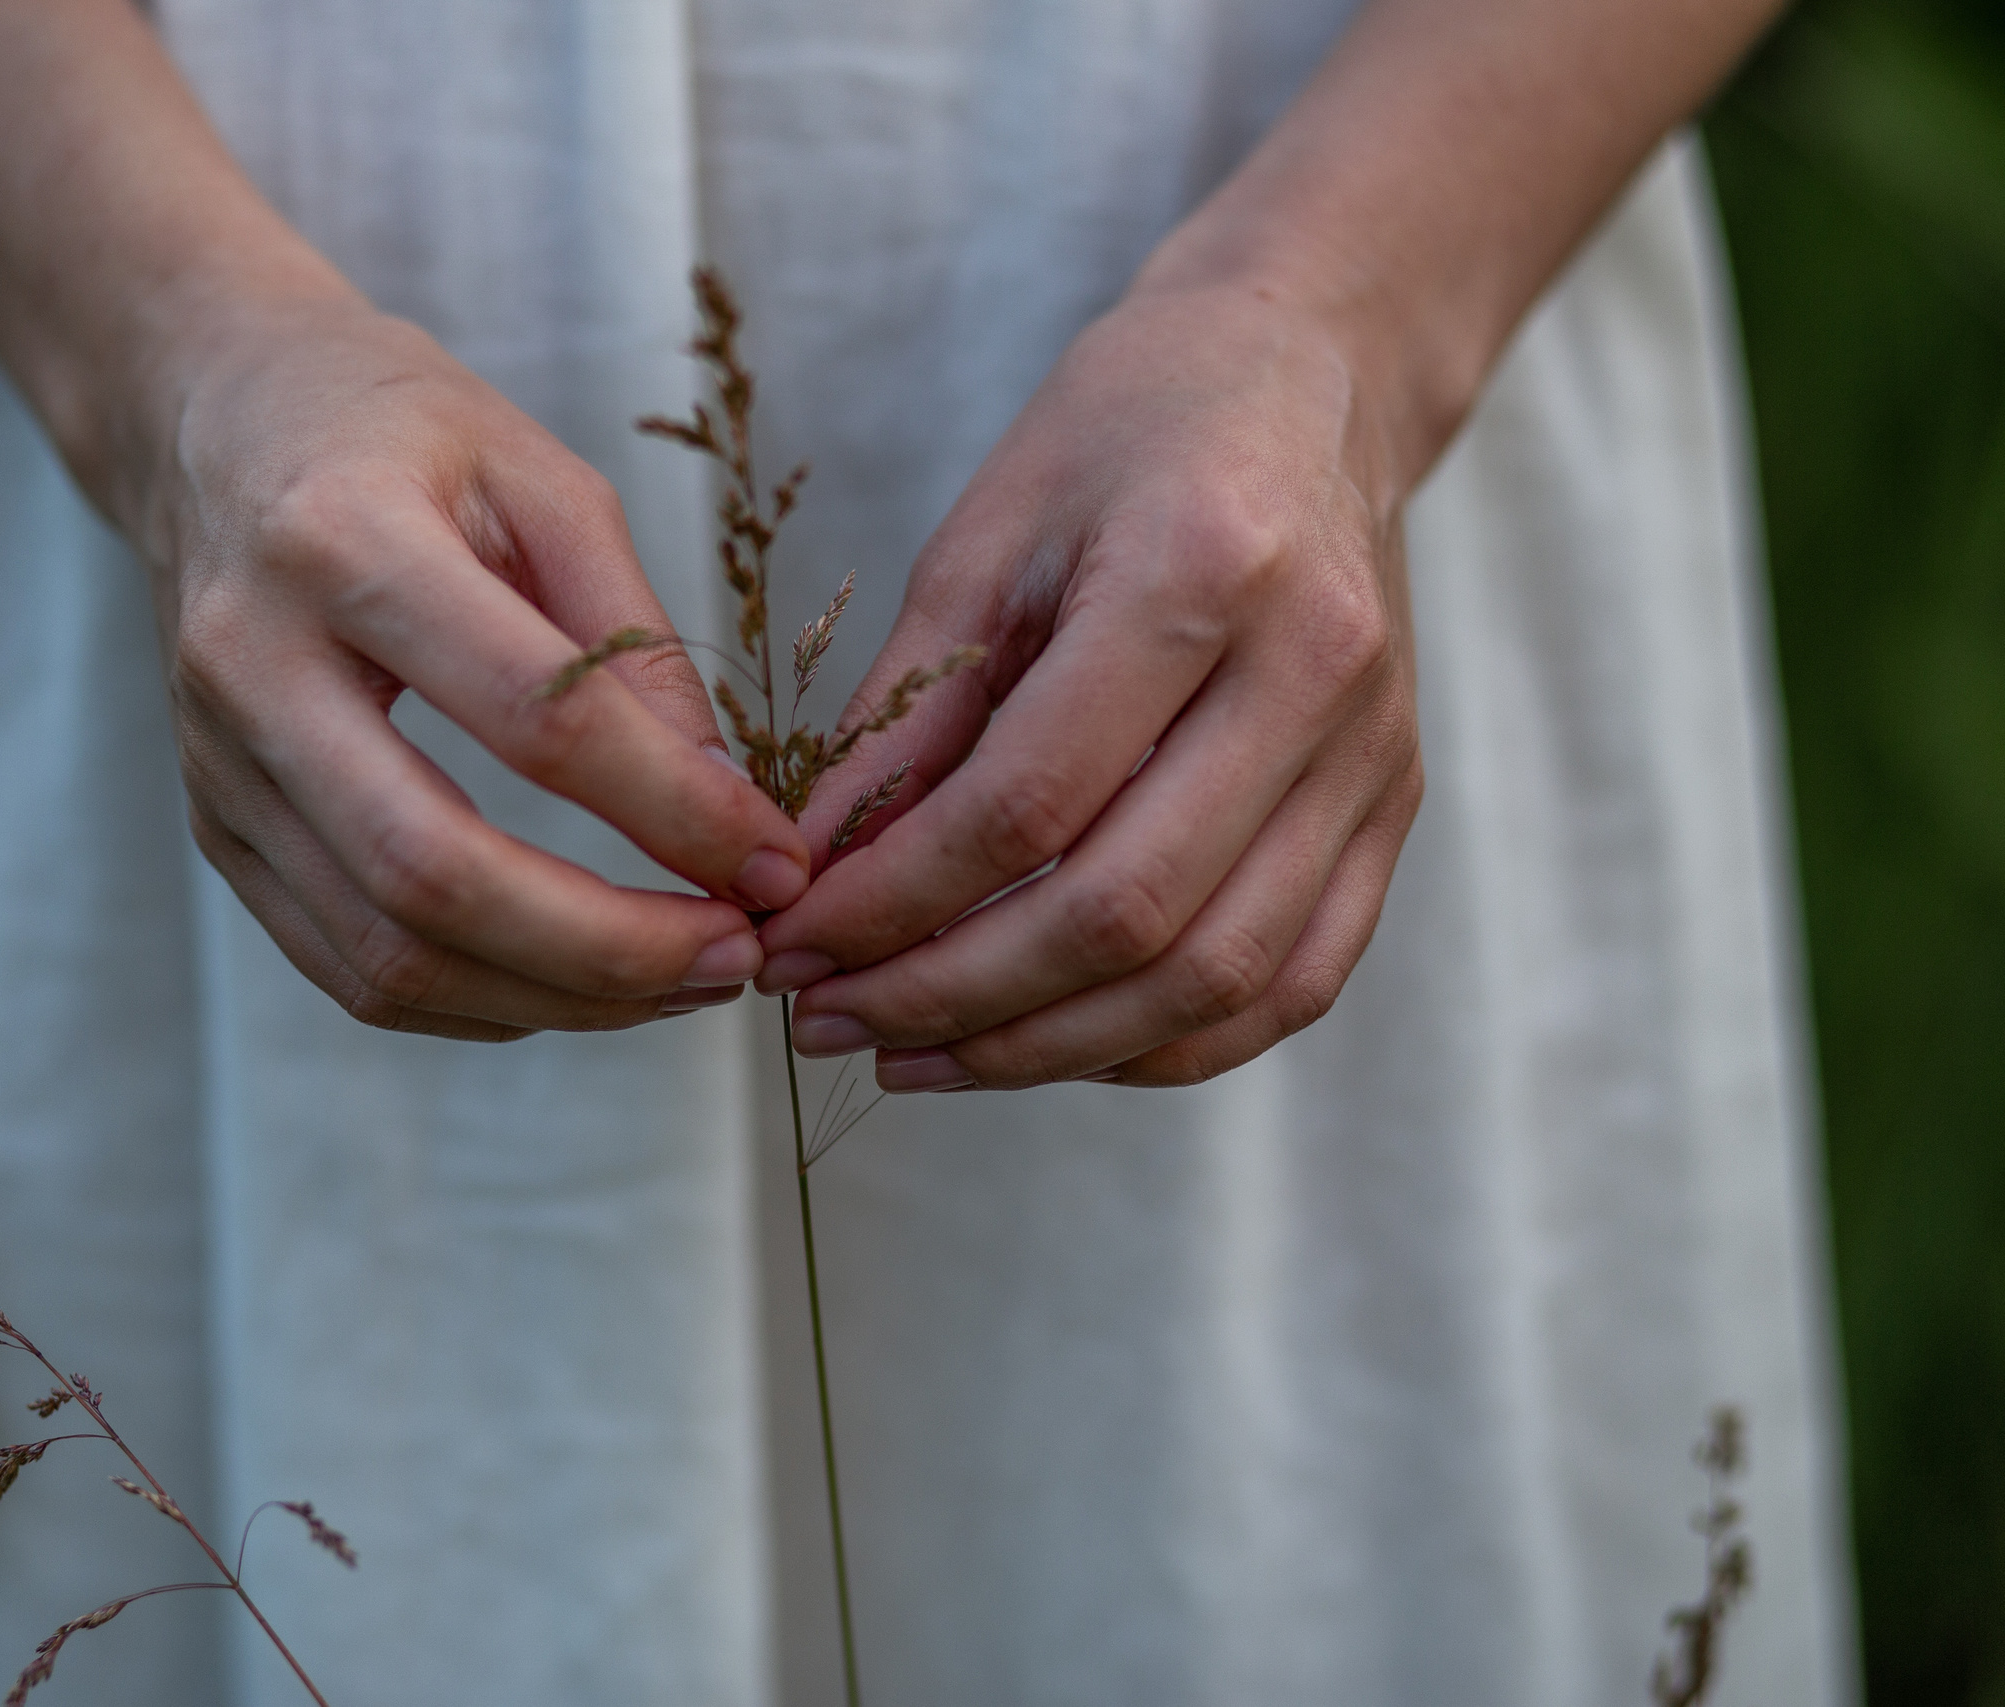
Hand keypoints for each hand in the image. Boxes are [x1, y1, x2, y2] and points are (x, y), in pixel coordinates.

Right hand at [138, 290, 810, 1039]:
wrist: (212, 420)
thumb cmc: (395, 430)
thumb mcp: (539, 477)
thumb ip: (631, 639)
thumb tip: (724, 805)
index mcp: (342, 541)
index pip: (533, 718)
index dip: (673, 812)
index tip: (779, 863)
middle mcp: (252, 666)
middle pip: (434, 873)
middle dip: (610, 949)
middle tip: (738, 957)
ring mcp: (218, 766)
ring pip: (387, 952)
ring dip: (558, 999)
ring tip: (682, 982)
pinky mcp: (216, 831)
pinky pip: (347, 968)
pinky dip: (480, 1003)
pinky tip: (577, 983)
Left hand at [754, 276, 1422, 1087]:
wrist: (1311, 374)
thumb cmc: (1128, 432)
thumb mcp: (986, 537)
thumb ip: (908, 716)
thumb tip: (809, 873)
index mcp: (1201, 574)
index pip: (1025, 807)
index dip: (890, 903)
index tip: (788, 946)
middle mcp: (1313, 676)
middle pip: (1124, 916)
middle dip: (951, 997)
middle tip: (828, 1018)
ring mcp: (1375, 754)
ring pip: (1214, 979)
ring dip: (1045, 1048)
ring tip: (915, 1053)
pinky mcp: (1395, 807)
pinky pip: (1292, 983)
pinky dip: (1163, 1044)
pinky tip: (1047, 1043)